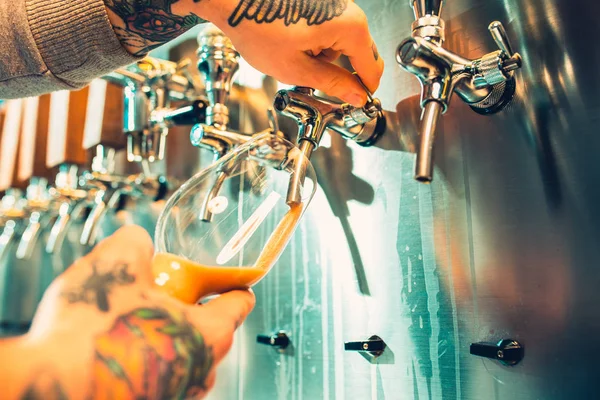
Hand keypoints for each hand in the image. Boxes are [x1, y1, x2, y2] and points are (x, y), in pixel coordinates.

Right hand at [6, 226, 254, 398]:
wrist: (50, 389)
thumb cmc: (90, 336)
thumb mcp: (117, 262)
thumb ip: (137, 242)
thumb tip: (137, 242)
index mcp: (210, 335)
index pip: (240, 302)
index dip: (231, 281)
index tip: (225, 276)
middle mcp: (200, 371)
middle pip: (210, 327)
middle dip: (186, 305)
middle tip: (157, 290)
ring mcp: (176, 394)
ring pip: (180, 351)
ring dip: (161, 332)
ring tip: (125, 318)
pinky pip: (155, 372)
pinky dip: (141, 355)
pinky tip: (111, 344)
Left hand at [208, 0, 384, 105]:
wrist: (233, 0)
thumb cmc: (257, 26)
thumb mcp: (297, 69)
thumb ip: (333, 84)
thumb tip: (356, 96)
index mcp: (349, 27)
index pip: (372, 68)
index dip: (364, 90)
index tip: (355, 103)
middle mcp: (348, 10)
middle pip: (362, 53)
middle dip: (344, 73)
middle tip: (315, 83)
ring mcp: (336, 1)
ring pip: (344, 41)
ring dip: (326, 57)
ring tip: (294, 57)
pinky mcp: (323, 0)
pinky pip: (331, 27)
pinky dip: (317, 41)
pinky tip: (293, 43)